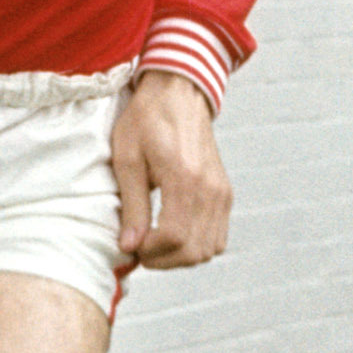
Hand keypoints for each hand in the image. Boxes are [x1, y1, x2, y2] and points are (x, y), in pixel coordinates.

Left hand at [110, 69, 230, 268]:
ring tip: (155, 241)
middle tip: (140, 247)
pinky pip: (217, 237)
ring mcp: (222, 192)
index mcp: (184, 177)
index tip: (132, 244)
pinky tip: (173, 232)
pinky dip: (196, 245)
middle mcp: (210, 188)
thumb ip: (131, 205)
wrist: (178, 93)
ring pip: (208, 249)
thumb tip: (129, 246)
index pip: (174, 237)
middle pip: (194, 251)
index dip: (150, 251)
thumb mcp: (127, 158)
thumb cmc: (147, 120)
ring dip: (180, 256)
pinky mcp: (225, 194)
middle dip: (163, 259)